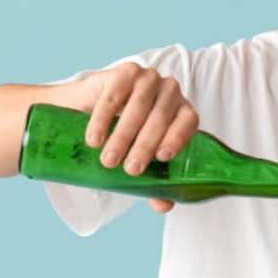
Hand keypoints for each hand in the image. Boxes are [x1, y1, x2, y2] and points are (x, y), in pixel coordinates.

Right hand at [76, 61, 198, 213]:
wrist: (89, 113)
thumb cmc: (123, 138)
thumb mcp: (139, 159)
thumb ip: (154, 182)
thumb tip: (164, 206)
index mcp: (182, 111)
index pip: (189, 121)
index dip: (178, 137)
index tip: (162, 158)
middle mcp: (170, 92)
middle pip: (161, 117)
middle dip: (144, 146)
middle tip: (128, 170)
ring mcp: (148, 78)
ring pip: (139, 106)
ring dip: (123, 135)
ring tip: (108, 160)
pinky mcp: (124, 71)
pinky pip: (115, 94)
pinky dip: (103, 118)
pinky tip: (95, 138)